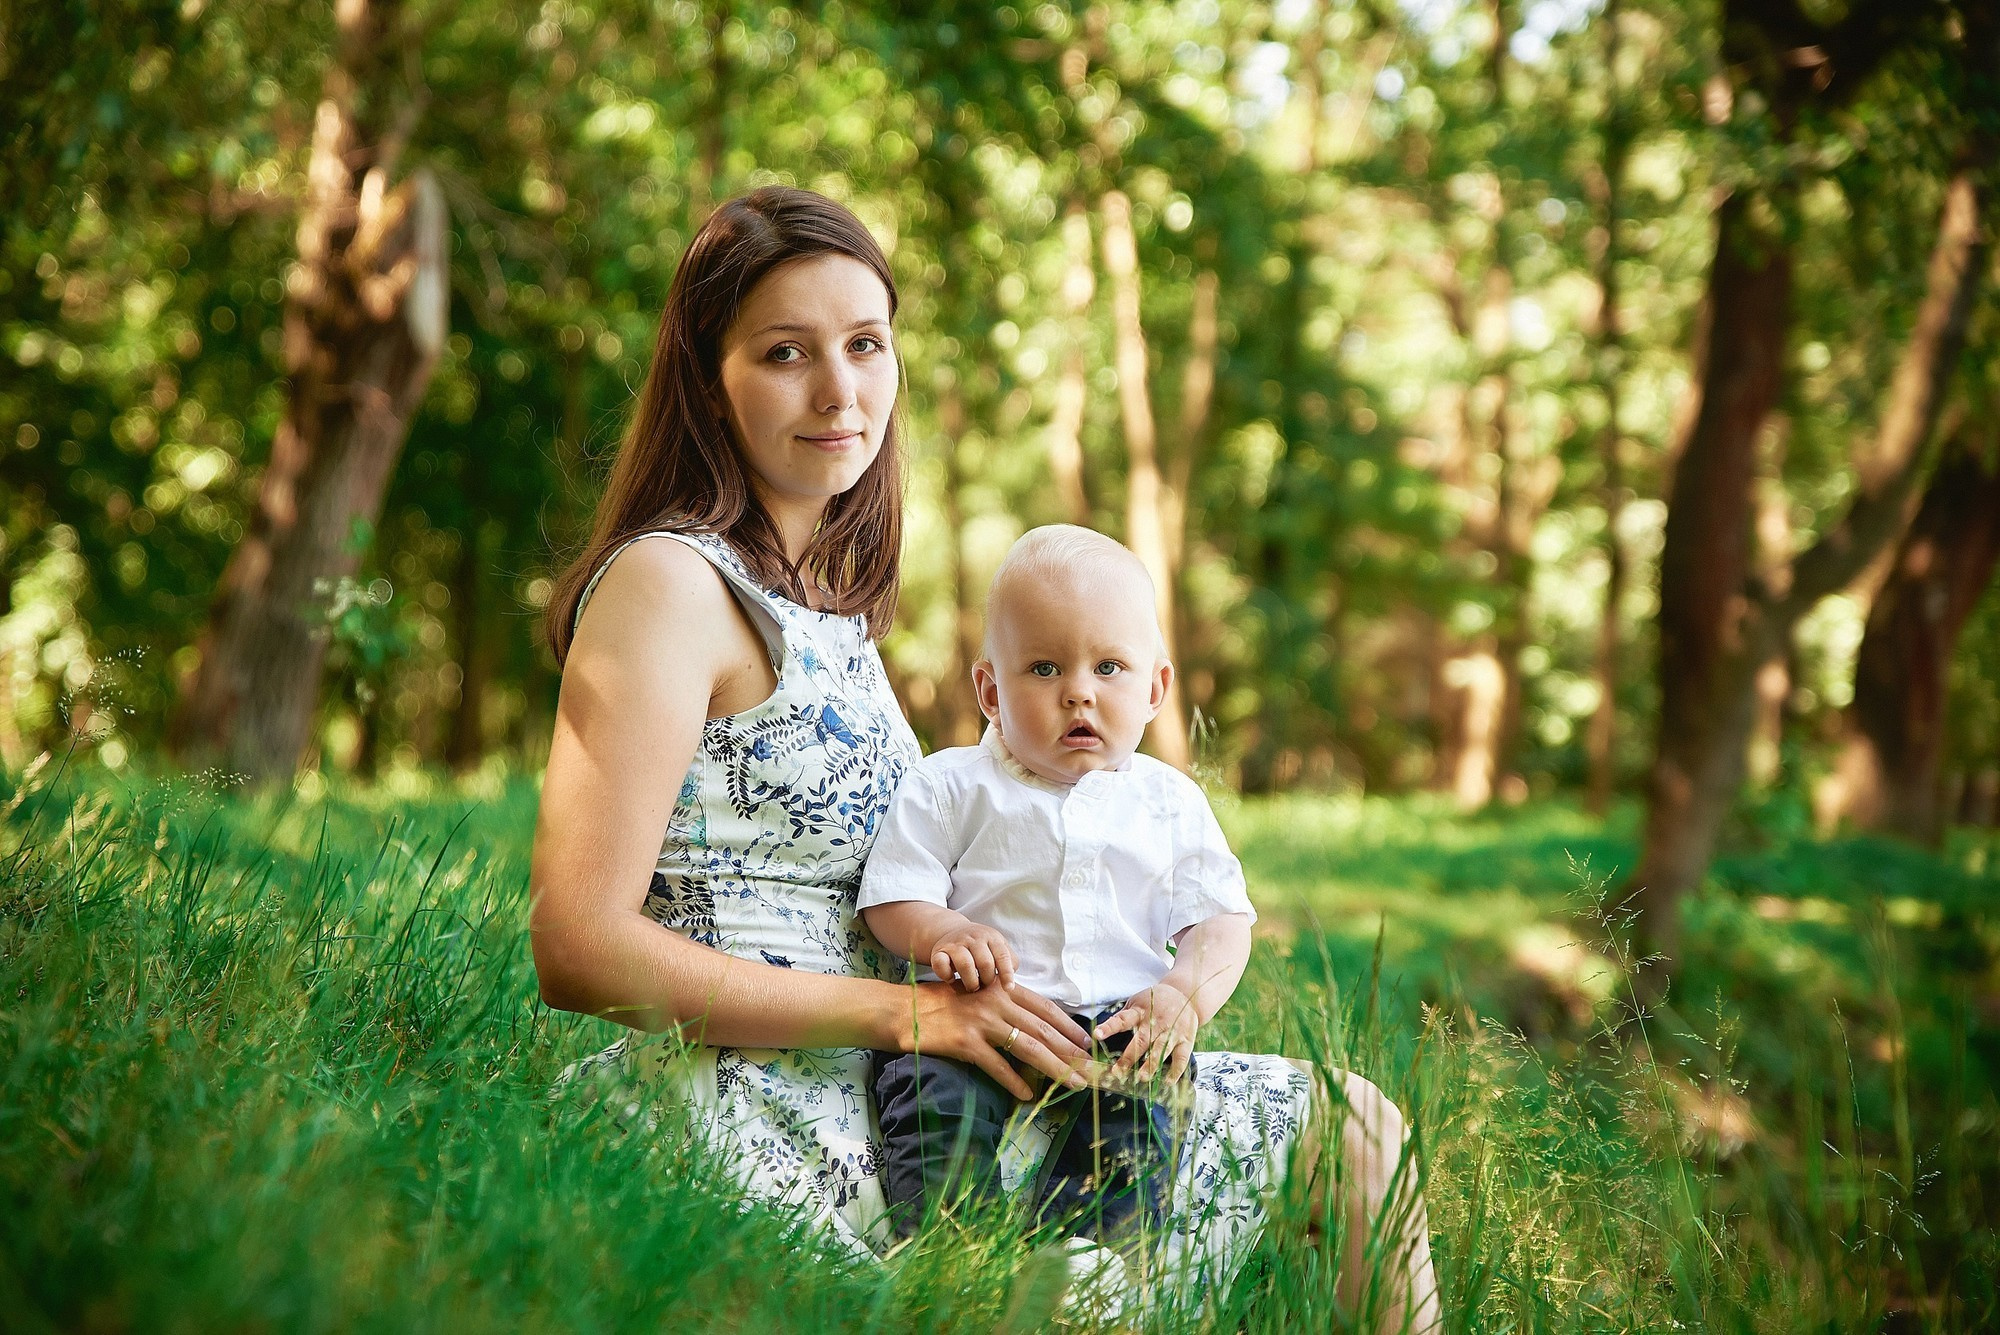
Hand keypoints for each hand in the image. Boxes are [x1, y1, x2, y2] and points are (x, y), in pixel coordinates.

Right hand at [905, 980, 1091, 1100]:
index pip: (1045, 1009)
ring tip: (1072, 1085)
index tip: (1087, 1045)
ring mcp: (982, 1023)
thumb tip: (1034, 1027)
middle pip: (1043, 1030)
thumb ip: (1004, 1006)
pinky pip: (997, 1066)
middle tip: (1090, 1071)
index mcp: (1002, 989)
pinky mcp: (966, 1043)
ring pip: (1028, 1048)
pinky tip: (1028, 1096)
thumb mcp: (977, 996)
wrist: (903, 1010)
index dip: (1069, 1027)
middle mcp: (996, 1002)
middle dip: (1070, 1052)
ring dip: (1054, 1069)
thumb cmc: (941, 1004)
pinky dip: (1014, 1082)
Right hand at [926, 921, 1015, 992]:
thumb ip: (1009, 961)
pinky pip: (941, 965)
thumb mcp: (997, 947)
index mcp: (991, 937)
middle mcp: (973, 937)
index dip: (1007, 974)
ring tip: (972, 986)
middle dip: (987, 979)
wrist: (952, 931)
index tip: (1008, 988)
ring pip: (965, 964)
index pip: (1002, 956)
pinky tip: (951, 979)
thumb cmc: (981, 946)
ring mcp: (955, 943)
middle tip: (985, 986)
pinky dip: (946, 976)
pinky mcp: (938, 951)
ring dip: (970, 981)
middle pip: (985, 963)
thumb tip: (1010, 982)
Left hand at [1094, 982, 1199, 1082]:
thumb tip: (1102, 1035)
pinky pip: (1181, 1058)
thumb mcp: (1138, 1001)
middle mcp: (1156, 1022)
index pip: (1122, 1019)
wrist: (1185, 994)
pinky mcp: (1186, 1040)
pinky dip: (1175, 1071)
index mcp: (1140, 1012)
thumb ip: (1124, 1017)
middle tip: (1118, 1072)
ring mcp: (1172, 1031)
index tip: (1097, 1034)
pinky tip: (1168, 1082)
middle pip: (1141, 1040)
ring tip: (1142, 1078)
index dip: (1109, 1027)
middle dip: (1129, 1057)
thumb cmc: (1156, 1001)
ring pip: (1160, 1050)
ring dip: (1151, 1065)